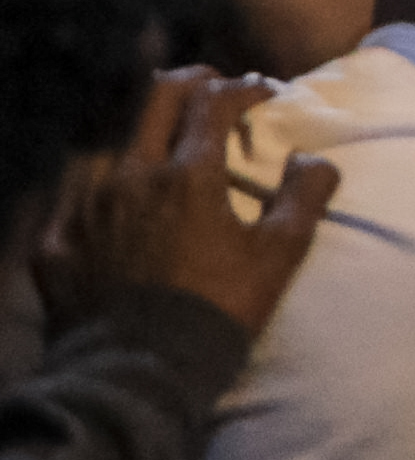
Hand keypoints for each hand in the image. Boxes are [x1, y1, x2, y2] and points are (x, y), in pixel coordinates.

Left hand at [36, 70, 335, 343]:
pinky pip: (76, 199)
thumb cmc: (217, 311)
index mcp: (188, 175)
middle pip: (156, 98)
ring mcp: (85, 209)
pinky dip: (105, 192)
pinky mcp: (55, 244)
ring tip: (166, 157)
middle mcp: (130, 178)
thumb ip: (304, 195)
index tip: (262, 95)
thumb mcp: (280, 256)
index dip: (243, 87)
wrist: (137, 375)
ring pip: (113, 145)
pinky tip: (120, 211)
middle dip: (191, 84)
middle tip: (212, 94)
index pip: (215, 100)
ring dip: (146, 139)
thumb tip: (314, 157)